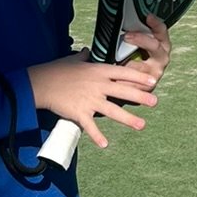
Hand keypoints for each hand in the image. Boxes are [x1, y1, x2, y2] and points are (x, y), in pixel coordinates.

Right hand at [26, 50, 158, 149]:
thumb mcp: (73, 59)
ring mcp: (89, 100)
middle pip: (123, 91)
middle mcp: (97, 85)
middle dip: (140, 97)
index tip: (152, 81)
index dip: (138, 77)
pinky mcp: (79, 113)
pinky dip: (97, 136)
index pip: (123, 73)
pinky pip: (90, 126)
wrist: (40, 83)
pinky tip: (105, 144)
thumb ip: (83, 57)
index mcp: (98, 71)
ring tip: (141, 125)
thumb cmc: (57, 70)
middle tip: (155, 102)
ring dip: (128, 119)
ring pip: (112, 110)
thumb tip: (87, 51)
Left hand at [120, 16, 170, 84]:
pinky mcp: (147, 86)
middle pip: (154, 46)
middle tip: (126, 36)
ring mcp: (155, 73)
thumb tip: (118, 21)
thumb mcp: (136, 45)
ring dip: (128, 63)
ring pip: (142, 66)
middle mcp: (161, 58)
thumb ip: (133, 35)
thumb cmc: (134, 58)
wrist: (135, 82)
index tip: (147, 16)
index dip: (155, 23)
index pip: (161, 31)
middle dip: (140, 39)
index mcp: (161, 44)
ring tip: (116, 60)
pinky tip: (115, 78)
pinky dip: (124, 79)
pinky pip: (135, 82)